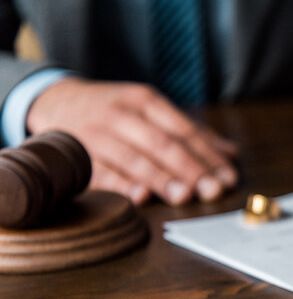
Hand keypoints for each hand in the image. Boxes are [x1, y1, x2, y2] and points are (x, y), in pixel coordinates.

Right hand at [26, 77, 238, 204]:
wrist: (55, 101)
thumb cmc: (116, 112)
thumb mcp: (151, 111)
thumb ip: (191, 133)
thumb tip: (231, 155)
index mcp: (145, 101)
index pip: (183, 130)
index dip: (208, 155)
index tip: (229, 178)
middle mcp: (122, 115)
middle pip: (162, 144)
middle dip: (190, 169)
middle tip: (212, 190)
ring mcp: (97, 135)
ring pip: (134, 159)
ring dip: (161, 179)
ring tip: (184, 196)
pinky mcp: (78, 156)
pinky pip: (103, 173)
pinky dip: (123, 186)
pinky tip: (142, 197)